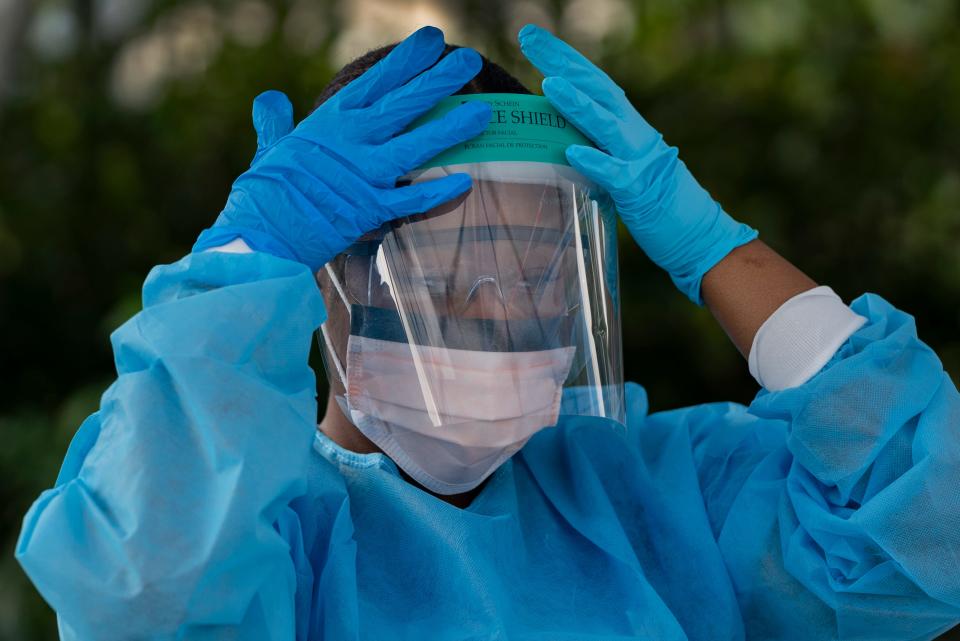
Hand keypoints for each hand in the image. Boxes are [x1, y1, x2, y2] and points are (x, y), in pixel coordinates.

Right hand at [194, 26, 491, 270]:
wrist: (260, 234)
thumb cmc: (264, 194)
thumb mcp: (269, 148)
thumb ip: (275, 122)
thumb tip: (270, 100)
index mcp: (330, 122)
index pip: (375, 82)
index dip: (406, 60)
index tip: (432, 39)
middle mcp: (351, 141)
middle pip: (403, 105)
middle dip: (437, 81)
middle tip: (468, 60)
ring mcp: (364, 175)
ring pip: (416, 146)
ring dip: (450, 129)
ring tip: (483, 113)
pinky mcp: (370, 210)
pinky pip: (412, 199)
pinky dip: (438, 193)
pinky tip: (466, 182)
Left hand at [518, 24, 756, 303]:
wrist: (701, 238)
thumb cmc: (659, 208)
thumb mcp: (625, 171)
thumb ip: (599, 151)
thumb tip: (561, 142)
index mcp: (630, 130)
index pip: (595, 85)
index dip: (566, 60)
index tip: (534, 40)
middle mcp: (637, 137)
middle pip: (598, 89)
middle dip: (563, 62)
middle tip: (528, 38)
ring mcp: (641, 162)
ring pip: (606, 125)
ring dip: (577, 104)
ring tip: (548, 84)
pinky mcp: (641, 193)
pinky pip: (615, 174)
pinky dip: (595, 161)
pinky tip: (572, 151)